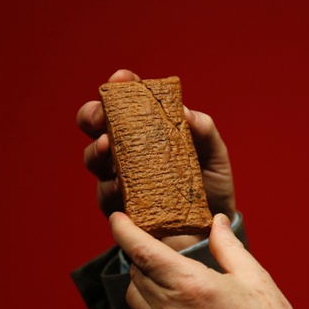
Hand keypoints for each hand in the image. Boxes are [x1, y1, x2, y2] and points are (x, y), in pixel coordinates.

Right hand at [77, 69, 236, 248]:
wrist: (211, 230)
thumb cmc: (210, 185)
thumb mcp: (214, 154)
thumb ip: (204, 131)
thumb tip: (184, 113)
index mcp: (150, 130)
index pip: (129, 102)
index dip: (122, 87)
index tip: (123, 78)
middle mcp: (129, 150)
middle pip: (97, 125)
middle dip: (94, 115)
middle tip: (103, 115)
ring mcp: (120, 178)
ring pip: (94, 158)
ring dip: (97, 150)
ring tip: (109, 146)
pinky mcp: (120, 208)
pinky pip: (106, 195)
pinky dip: (110, 187)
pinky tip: (120, 184)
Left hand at [110, 212, 301, 308]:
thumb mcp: (254, 278)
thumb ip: (229, 247)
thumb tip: (217, 222)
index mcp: (192, 287)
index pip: (144, 253)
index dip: (124, 231)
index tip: (117, 217)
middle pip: (136, 271)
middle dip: (137, 249)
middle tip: (148, 233)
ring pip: (135, 294)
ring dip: (141, 274)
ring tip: (159, 262)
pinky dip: (149, 296)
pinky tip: (170, 289)